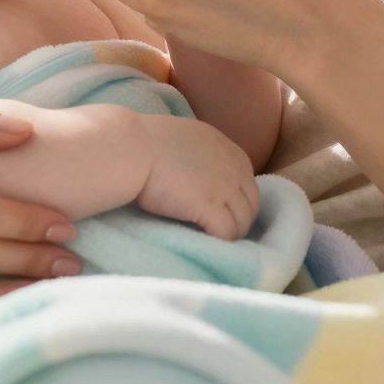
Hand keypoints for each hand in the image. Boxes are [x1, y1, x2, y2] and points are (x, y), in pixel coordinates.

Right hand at [134, 114, 262, 240]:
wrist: (132, 147)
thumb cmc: (148, 143)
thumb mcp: (191, 140)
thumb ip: (206, 157)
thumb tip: (204, 176)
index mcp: (231, 152)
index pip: (249, 187)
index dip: (236, 204)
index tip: (222, 215)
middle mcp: (235, 168)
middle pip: (251, 206)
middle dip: (237, 222)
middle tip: (217, 234)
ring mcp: (225, 187)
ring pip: (241, 223)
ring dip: (228, 236)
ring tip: (209, 242)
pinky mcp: (210, 205)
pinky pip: (227, 233)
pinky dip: (219, 243)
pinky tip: (202, 243)